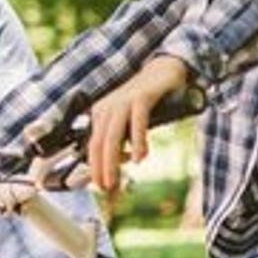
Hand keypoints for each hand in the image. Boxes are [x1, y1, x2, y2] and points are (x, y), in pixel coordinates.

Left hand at [86, 56, 190, 196]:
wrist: (164, 70)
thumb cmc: (147, 99)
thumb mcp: (129, 122)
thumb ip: (123, 140)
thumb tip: (118, 164)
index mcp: (101, 113)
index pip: (93, 145)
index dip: (94, 168)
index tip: (101, 187)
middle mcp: (108, 107)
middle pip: (99, 143)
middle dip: (100, 169)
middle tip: (106, 188)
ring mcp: (123, 101)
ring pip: (112, 136)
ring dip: (112, 161)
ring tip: (115, 180)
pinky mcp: (141, 97)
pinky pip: (136, 123)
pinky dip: (136, 142)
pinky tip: (139, 158)